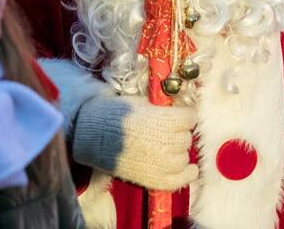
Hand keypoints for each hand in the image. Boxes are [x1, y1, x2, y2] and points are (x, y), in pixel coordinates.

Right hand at [72, 94, 198, 190]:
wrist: (93, 136)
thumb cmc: (116, 114)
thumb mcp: (143, 103)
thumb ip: (163, 110)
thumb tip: (178, 113)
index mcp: (166, 120)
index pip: (190, 118)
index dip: (183, 116)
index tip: (177, 116)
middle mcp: (168, 142)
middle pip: (187, 137)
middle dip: (178, 133)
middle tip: (164, 132)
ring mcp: (164, 163)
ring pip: (184, 156)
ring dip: (177, 151)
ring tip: (164, 148)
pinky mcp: (157, 180)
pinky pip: (182, 179)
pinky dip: (187, 173)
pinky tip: (187, 169)